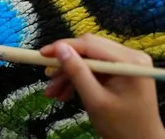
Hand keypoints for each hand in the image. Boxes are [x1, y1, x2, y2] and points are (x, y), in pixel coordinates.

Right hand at [41, 34, 164, 138]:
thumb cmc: (122, 126)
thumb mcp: (95, 100)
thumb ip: (77, 72)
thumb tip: (58, 48)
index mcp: (129, 61)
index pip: (90, 44)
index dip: (63, 47)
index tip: (41, 54)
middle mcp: (130, 56)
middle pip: (88, 50)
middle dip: (65, 64)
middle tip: (47, 77)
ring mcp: (126, 63)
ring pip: (87, 59)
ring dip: (69, 74)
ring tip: (53, 92)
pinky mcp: (120, 70)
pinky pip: (93, 69)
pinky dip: (78, 79)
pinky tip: (64, 93)